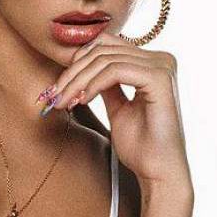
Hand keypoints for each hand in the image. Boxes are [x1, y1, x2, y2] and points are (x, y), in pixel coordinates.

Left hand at [37, 32, 191, 191]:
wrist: (157, 170)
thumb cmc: (139, 145)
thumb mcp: (117, 108)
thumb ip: (106, 86)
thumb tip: (84, 70)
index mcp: (151, 63)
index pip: (106, 46)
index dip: (76, 63)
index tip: (58, 88)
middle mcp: (160, 59)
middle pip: (102, 49)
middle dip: (72, 72)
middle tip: (54, 95)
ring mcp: (162, 66)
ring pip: (105, 60)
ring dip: (77, 81)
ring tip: (64, 102)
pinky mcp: (159, 79)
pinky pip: (115, 71)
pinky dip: (93, 85)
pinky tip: (83, 101)